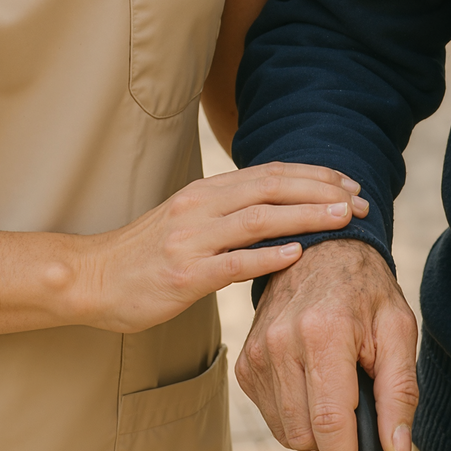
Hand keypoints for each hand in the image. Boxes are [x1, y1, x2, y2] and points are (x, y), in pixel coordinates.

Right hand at [70, 164, 364, 333]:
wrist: (90, 277)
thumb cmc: (142, 255)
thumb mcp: (187, 221)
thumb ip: (227, 214)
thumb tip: (277, 216)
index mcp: (206, 193)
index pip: (270, 173)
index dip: (313, 175)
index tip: (349, 183)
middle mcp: (201, 208)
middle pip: (272, 187)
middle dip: (322, 191)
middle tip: (360, 201)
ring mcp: (192, 240)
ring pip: (260, 219)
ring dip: (307, 216)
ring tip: (344, 219)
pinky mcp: (183, 275)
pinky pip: (233, 263)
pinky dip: (269, 256)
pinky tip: (299, 254)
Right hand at [237, 237, 419, 450]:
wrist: (319, 252)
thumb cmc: (365, 291)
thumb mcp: (398, 329)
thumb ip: (399, 391)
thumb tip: (394, 449)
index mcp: (324, 334)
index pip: (330, 421)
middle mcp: (282, 345)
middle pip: (306, 434)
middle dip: (337, 441)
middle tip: (360, 406)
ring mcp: (257, 355)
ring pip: (287, 431)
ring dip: (317, 428)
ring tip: (337, 386)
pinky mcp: (246, 364)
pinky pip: (273, 415)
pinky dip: (297, 413)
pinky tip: (313, 381)